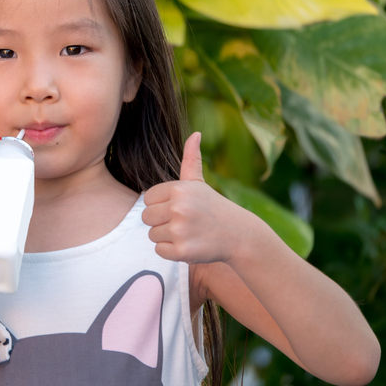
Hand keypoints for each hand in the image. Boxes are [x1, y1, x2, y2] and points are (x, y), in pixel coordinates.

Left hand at [142, 132, 240, 263]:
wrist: (238, 235)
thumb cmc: (213, 207)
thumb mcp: (199, 183)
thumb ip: (191, 159)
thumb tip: (195, 134)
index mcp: (179, 190)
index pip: (147, 198)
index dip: (160, 204)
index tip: (178, 207)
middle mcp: (178, 208)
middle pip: (146, 217)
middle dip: (161, 221)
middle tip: (182, 222)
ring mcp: (180, 230)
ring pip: (152, 234)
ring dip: (166, 237)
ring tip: (187, 232)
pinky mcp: (182, 251)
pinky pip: (159, 250)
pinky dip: (171, 251)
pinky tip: (189, 244)